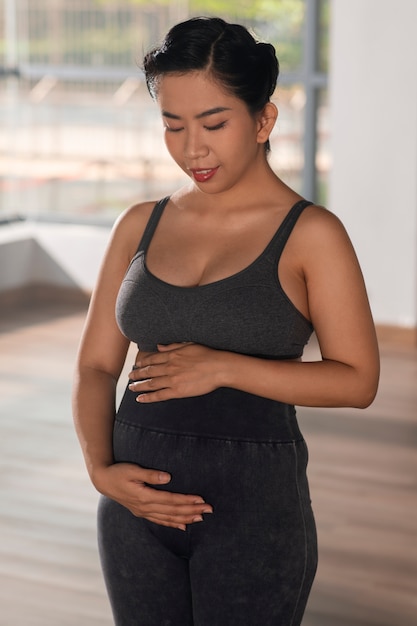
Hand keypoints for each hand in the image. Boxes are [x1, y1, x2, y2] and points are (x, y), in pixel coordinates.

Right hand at [92, 462, 212, 530]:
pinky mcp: (142, 512)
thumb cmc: (118, 472)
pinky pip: (160, 521)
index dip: (187, 500)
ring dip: (186, 518)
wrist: (103, 481)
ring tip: (201, 518)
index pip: (171, 500)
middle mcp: (145, 507)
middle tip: (209, 510)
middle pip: (173, 511)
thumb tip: (168, 477)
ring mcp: (144, 511)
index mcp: (144, 496)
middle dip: (192, 511)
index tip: (201, 500)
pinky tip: (184, 526)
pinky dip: (173, 524)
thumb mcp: (133, 469)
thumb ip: (150, 474)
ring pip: (168, 518)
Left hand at [128, 343, 223, 402]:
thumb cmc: (207, 355)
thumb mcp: (189, 345)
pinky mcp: (177, 391)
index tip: (136, 365)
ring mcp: (172, 380)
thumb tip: (159, 347)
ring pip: (151, 383)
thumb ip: (172, 347)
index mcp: (172, 355)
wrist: (218, 367)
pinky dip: (148, 397)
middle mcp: (169, 367)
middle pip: (149, 371)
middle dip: (137, 374)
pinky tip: (140, 399)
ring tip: (131, 388)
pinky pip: (159, 395)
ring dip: (139, 385)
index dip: (143, 363)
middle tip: (130, 377)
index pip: (152, 359)